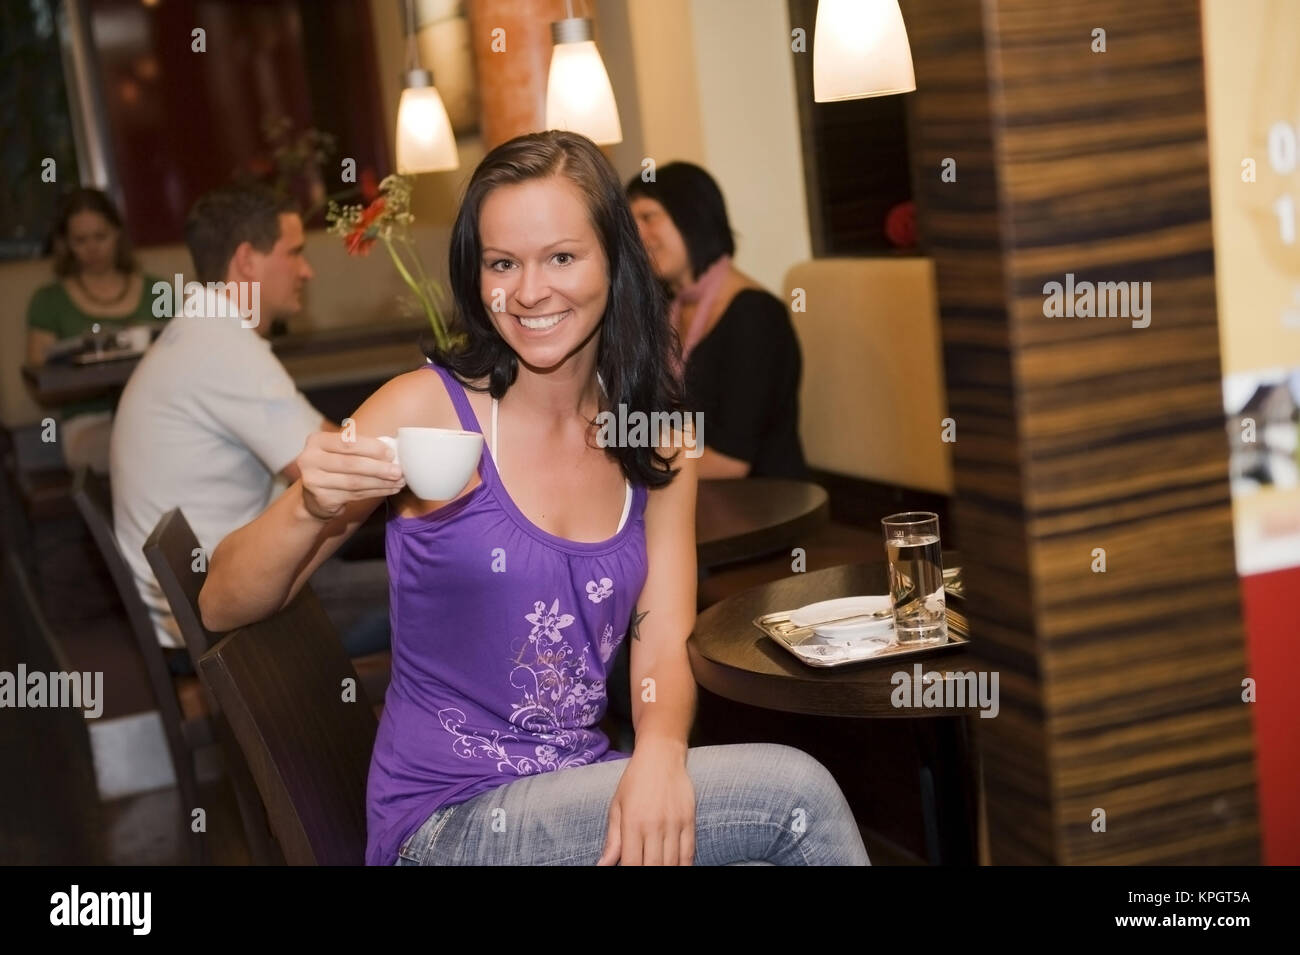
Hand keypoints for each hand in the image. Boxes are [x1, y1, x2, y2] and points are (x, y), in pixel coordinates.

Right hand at [298, 431, 404, 520]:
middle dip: (379, 468)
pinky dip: (375, 492)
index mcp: (317, 441)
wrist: (315, 497)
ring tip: (398, 481)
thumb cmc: (334, 469)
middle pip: (351, 463)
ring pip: (354, 482)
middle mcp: (310, 459)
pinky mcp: (322, 498)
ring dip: (380, 482)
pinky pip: (355, 495)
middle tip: (398, 471)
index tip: (391, 453)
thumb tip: (393, 449)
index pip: (348, 442)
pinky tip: (388, 489)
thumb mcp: (340, 453)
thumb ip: (361, 448)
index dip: (372, 448)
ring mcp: (313, 481)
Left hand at [597, 740, 694, 865]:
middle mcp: (654, 825)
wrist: (661, 755)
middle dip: (647, 872)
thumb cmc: (635, 781)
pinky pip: (689, 852)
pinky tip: (677, 868)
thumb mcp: (617, 807)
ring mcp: (674, 824)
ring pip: (672, 862)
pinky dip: (683, 865)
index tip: (629, 872)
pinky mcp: (689, 820)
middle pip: (653, 866)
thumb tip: (603, 865)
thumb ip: (612, 840)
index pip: (631, 863)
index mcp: (632, 823)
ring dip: (665, 870)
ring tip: (658, 867)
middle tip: (644, 868)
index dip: (630, 873)